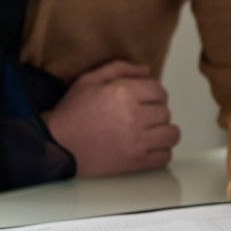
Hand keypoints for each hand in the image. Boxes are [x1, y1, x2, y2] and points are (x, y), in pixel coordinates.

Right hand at [47, 60, 180, 175]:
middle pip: (166, 111)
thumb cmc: (71, 114)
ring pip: (172, 134)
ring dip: (163, 131)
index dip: (153, 94)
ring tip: (149, 131)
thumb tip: (146, 69)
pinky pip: (165, 156)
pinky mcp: (136, 162)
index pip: (159, 90)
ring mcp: (137, 141)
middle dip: (155, 112)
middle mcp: (134, 116)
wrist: (58, 146)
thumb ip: (119, 68)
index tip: (143, 100)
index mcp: (123, 93)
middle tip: (140, 116)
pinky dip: (161, 152)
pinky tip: (148, 147)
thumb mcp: (89, 80)